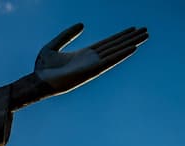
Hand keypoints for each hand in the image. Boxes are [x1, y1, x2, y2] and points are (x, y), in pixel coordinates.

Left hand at [34, 23, 148, 96]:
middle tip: (146, 30)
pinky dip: (122, 54)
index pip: (106, 43)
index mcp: (83, 54)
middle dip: (130, 38)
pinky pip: (110, 60)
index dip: (120, 36)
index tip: (132, 29)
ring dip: (131, 43)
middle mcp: (91, 60)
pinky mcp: (92, 71)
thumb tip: (82, 24)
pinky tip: (134, 47)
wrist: (38, 81)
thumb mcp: (53, 46)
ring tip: (145, 36)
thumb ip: (67, 35)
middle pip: (115, 46)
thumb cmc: (42, 68)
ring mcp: (93, 65)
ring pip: (116, 52)